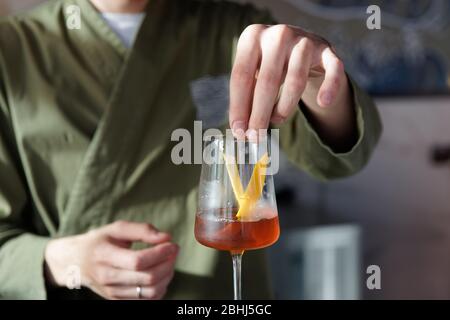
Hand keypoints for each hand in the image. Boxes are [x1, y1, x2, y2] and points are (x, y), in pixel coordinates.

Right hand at [44, 221, 177, 299]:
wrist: (76, 262)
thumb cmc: (100, 241)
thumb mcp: (117, 228)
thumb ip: (142, 230)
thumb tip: (166, 237)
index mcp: (104, 256)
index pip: (138, 261)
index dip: (160, 253)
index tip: (173, 244)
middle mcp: (107, 277)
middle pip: (147, 278)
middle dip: (168, 264)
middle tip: (174, 251)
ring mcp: (112, 292)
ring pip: (150, 292)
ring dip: (167, 276)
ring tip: (169, 262)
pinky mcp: (118, 300)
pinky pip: (147, 301)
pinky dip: (160, 288)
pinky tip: (161, 274)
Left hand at [229, 24, 354, 148]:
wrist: (301, 44)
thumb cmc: (269, 64)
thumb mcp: (253, 73)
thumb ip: (246, 97)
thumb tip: (240, 130)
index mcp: (252, 36)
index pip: (242, 76)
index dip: (239, 106)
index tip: (237, 130)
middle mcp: (278, 34)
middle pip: (267, 80)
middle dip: (259, 113)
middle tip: (256, 136)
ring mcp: (304, 41)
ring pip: (295, 80)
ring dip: (284, 107)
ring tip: (276, 121)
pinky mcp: (326, 50)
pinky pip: (332, 71)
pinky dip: (329, 88)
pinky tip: (323, 103)